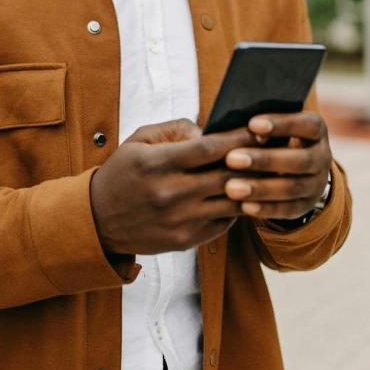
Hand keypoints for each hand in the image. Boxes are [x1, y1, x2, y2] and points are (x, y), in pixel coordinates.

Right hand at [89, 119, 255, 255]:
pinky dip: (236, 208)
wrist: (99, 220)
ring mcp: (180, 220)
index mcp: (158, 164)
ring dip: (251, 188)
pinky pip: (224, 223)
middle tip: (271, 150)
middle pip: (227, 175)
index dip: (238, 138)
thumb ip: (174, 130)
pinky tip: (240, 196)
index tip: (257, 129)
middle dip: (253, 161)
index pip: (209, 148)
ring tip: (263, 174)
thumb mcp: (138, 140)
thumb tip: (208, 131)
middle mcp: (171, 193)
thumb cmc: (122, 173)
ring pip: (232, 202)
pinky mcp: (186, 240)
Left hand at [222, 112, 331, 220]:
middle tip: (231, 159)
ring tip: (231, 188)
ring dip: (261, 188)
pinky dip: (266, 209)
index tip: (252, 124)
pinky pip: (288, 210)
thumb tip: (246, 126)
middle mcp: (322, 157)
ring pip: (292, 188)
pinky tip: (244, 206)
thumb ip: (263, 125)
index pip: (307, 125)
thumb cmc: (274, 135)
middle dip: (264, 160)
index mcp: (317, 130)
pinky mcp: (306, 205)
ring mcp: (317, 184)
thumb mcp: (274, 125)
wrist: (294, 166)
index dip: (282, 124)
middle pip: (300, 160)